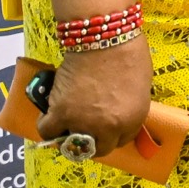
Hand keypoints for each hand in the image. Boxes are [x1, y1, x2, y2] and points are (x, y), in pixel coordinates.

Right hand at [36, 37, 151, 151]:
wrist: (106, 39)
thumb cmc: (129, 54)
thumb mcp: (140, 87)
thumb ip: (128, 106)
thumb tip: (116, 113)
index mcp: (133, 120)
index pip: (121, 141)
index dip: (112, 135)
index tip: (105, 129)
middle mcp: (108, 128)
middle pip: (97, 148)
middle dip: (93, 140)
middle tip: (85, 128)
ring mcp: (83, 123)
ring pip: (70, 144)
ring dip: (68, 134)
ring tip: (67, 122)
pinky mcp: (61, 113)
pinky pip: (48, 131)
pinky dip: (48, 127)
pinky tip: (51, 117)